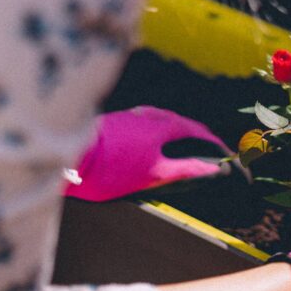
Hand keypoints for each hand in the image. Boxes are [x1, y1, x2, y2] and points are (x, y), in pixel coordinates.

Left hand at [64, 106, 231, 201]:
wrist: (62, 158)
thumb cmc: (111, 169)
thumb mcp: (154, 174)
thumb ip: (187, 170)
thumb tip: (217, 168)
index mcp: (164, 125)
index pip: (200, 132)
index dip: (217, 145)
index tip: (229, 158)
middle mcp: (149, 115)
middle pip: (182, 124)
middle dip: (200, 137)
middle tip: (210, 152)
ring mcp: (130, 116)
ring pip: (163, 121)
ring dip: (178, 133)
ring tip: (184, 146)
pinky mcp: (114, 121)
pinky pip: (146, 123)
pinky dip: (158, 132)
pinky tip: (151, 140)